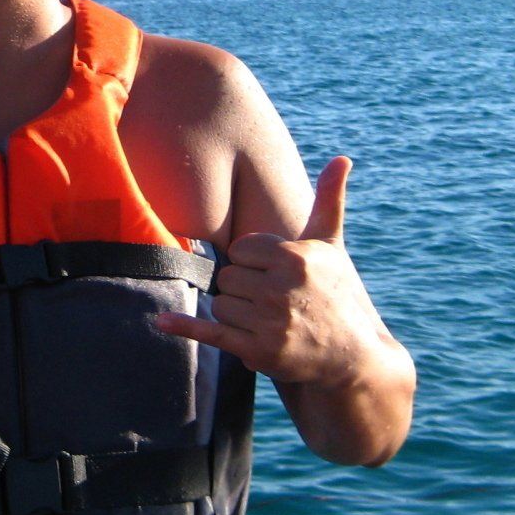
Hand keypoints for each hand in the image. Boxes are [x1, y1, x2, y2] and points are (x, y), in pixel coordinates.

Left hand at [155, 157, 384, 387]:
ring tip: (269, 320)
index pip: (240, 249)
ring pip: (220, 305)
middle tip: (273, 301)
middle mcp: (280, 289)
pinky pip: (212, 333)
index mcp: (294, 258)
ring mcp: (269, 322)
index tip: (274, 273)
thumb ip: (328, 200)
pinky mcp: (259, 351)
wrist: (352, 356)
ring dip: (237, 314)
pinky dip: (185, 327)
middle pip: (227, 277)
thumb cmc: (339, 294)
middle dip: (244, 288)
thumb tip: (342, 158)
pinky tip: (161, 320)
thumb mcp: (332, 247)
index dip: (253, 261)